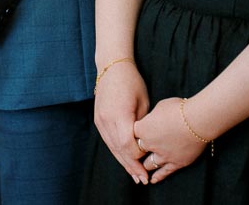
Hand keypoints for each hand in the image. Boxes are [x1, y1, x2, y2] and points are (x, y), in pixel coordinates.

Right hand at [93, 60, 149, 183]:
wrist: (112, 67)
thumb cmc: (132, 82)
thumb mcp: (143, 101)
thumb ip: (143, 124)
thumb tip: (146, 143)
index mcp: (119, 115)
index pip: (129, 144)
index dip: (139, 156)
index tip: (150, 163)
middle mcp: (106, 120)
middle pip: (119, 150)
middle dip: (131, 166)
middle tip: (143, 180)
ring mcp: (100, 121)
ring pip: (112, 148)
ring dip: (123, 162)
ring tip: (134, 175)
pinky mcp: (98, 120)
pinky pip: (108, 141)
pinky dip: (117, 152)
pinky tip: (124, 160)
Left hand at [134, 97, 208, 184]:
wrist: (198, 120)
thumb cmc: (179, 109)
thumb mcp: (160, 107)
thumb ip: (152, 117)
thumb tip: (152, 120)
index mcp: (142, 128)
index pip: (130, 134)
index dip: (134, 134)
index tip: (137, 133)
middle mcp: (149, 144)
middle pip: (137, 151)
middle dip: (138, 151)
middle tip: (140, 150)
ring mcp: (162, 155)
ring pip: (148, 164)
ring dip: (146, 164)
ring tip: (144, 167)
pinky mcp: (176, 163)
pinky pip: (163, 173)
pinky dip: (157, 177)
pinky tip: (152, 180)